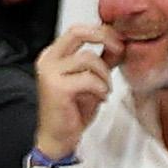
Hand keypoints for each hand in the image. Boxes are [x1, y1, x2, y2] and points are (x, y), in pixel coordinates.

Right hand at [30, 25, 114, 156]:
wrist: (58, 137)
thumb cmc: (72, 110)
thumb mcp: (92, 80)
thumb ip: (102, 61)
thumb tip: (119, 44)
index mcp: (54, 55)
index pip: (78, 30)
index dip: (102, 31)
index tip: (119, 41)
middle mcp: (48, 59)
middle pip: (78, 33)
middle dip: (104, 38)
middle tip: (120, 49)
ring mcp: (50, 72)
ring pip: (88, 58)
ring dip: (104, 74)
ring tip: (105, 89)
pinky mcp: (57, 87)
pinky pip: (89, 79)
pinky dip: (101, 88)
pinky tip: (100, 98)